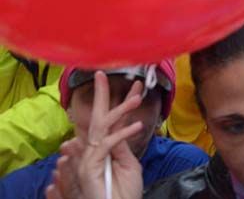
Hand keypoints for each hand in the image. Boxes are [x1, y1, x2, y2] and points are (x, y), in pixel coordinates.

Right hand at [46, 72, 143, 198]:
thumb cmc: (123, 193)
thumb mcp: (128, 166)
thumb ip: (122, 147)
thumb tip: (122, 126)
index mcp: (106, 149)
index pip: (113, 121)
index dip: (123, 102)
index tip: (136, 86)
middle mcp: (94, 150)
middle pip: (99, 118)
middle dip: (100, 95)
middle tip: (103, 74)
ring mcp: (89, 159)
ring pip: (101, 127)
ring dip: (120, 110)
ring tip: (137, 96)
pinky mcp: (89, 167)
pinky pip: (106, 145)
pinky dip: (122, 134)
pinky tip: (136, 125)